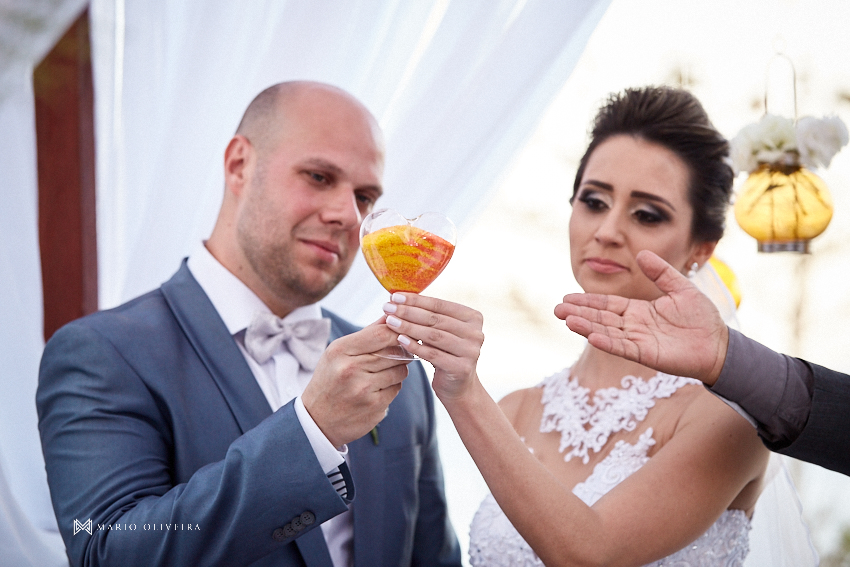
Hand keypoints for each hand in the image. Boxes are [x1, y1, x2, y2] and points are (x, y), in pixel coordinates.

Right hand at [301, 318, 408, 446]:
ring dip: (398, 369)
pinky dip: (392, 386)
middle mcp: (351, 369)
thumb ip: (367, 334)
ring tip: (383, 371)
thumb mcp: (338, 352)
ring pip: (400, 370)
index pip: (381, 333)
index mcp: (341, 350)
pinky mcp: (375, 407)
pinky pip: (397, 388)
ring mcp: (364, 390)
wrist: (317, 420)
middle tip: (398, 351)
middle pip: (394, 351)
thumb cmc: (330, 379)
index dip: (398, 330)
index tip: (403, 331)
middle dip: (401, 350)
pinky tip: (378, 387)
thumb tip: (392, 314)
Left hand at [382, 293, 484, 401]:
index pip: (440, 304)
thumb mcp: (441, 331)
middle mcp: (476, 333)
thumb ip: (428, 316)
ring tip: (390, 322)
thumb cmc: (445, 354)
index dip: (416, 300)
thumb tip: (398, 298)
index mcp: (473, 317)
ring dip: (409, 327)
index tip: (394, 296)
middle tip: (388, 307)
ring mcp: (471, 351)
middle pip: (436, 319)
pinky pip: (433, 354)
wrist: (458, 387)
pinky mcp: (462, 368)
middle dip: (408, 312)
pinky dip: (414, 346)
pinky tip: (400, 339)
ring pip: (433, 335)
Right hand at [554, 250, 728, 384]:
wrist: (719, 345)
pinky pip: (622, 347)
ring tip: (566, 319)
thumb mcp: (681, 288)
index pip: (607, 305)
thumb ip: (661, 273)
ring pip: (606, 332)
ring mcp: (638, 341)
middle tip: (557, 309)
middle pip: (601, 318)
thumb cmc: (702, 318)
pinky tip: (590, 336)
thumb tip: (642, 254)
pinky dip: (606, 342)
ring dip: (586, 326)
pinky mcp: (646, 355)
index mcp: (639, 311)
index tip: (567, 297)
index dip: (588, 301)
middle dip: (579, 313)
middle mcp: (634, 326)